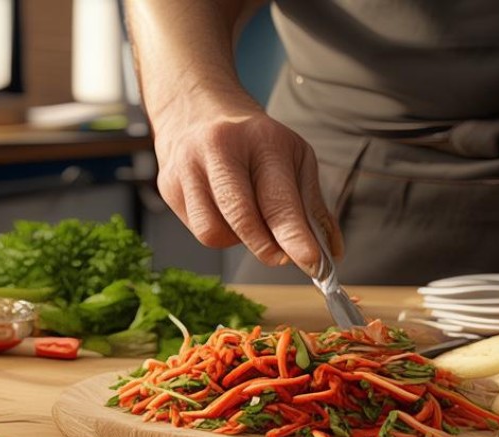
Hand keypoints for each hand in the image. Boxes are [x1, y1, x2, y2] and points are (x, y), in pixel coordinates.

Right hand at [152, 94, 340, 270]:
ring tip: (249, 218)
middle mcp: (220, 150)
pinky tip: (224, 210)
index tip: (314, 266)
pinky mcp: (168, 185)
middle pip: (243, 220)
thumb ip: (312, 208)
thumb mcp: (293, 159)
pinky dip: (220, 231)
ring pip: (214, 233)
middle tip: (283, 258)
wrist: (198, 108)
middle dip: (267, 249)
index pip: (279, 202)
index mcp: (261, 141)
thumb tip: (331, 254)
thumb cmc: (255, 141)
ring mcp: (188, 167)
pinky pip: (199, 229)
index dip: (297, 240)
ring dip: (238, 240)